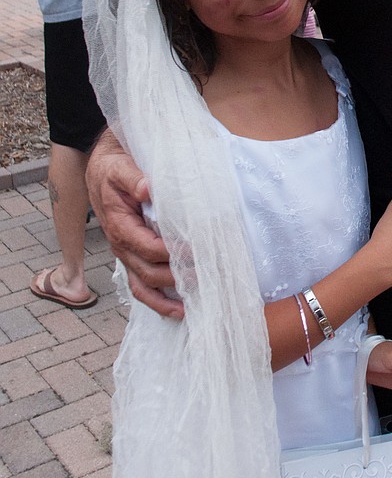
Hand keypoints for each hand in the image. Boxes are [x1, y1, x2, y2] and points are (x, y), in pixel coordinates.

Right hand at [86, 130, 182, 318]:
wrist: (100, 171)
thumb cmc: (112, 170)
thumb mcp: (120, 169)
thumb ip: (133, 179)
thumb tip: (148, 188)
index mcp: (120, 226)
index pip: (149, 248)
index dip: (174, 253)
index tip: (197, 252)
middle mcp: (121, 246)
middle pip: (149, 272)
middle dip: (176, 278)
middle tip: (205, 276)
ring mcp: (126, 255)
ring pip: (143, 286)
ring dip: (166, 299)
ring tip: (191, 307)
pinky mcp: (132, 257)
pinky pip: (141, 286)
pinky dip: (157, 301)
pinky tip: (178, 309)